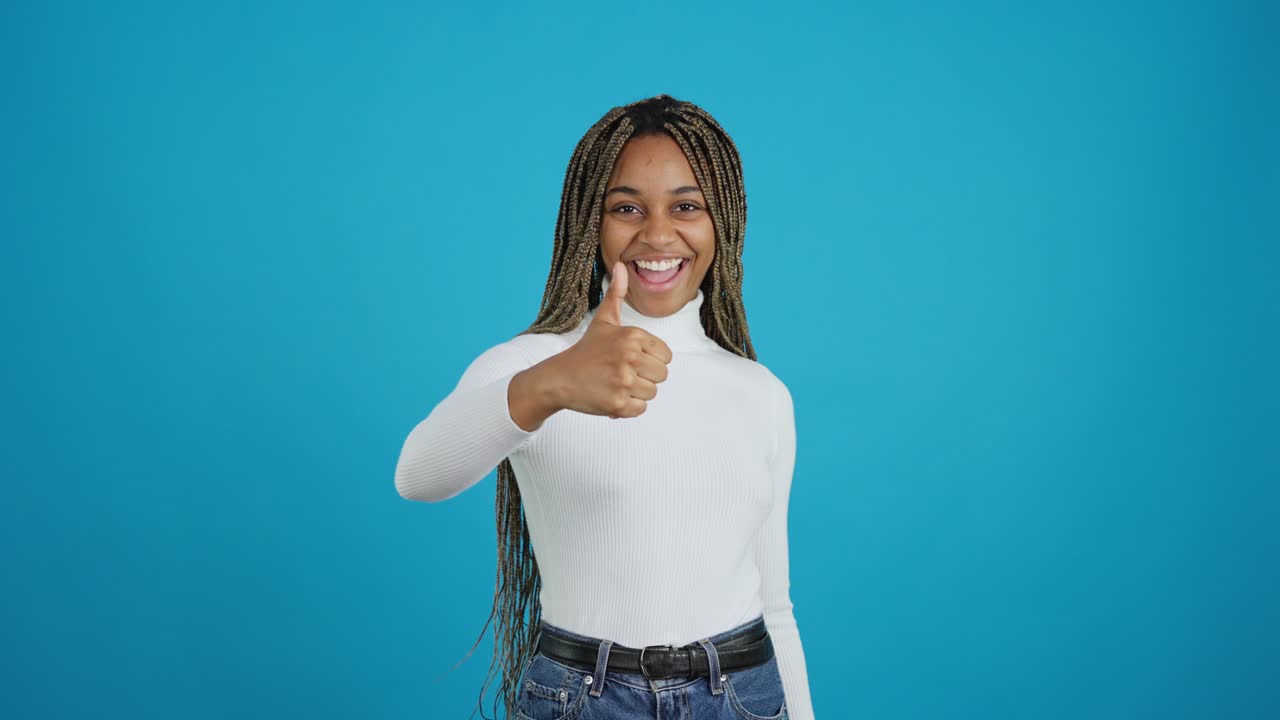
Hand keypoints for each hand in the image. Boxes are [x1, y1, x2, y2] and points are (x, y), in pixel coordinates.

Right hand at [549, 261, 672, 418]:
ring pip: (652, 393)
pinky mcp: (618, 403)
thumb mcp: (604, 320)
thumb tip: (621, 265)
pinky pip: (640, 409)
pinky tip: (610, 396)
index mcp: (632, 336)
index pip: (666, 356)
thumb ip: (617, 294)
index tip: (629, 359)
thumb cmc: (586, 350)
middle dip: (644, 378)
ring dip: (635, 393)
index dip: (650, 360)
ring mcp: (623, 380)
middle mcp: (630, 356)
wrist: (559, 378)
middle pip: (662, 376)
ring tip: (614, 384)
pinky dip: (627, 408)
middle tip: (620, 373)